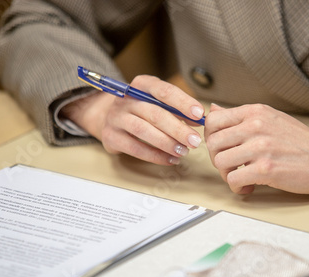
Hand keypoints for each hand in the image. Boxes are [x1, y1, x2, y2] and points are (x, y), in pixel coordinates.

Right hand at [61, 75, 203, 164]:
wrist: (108, 117)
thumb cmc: (141, 110)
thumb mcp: (158, 102)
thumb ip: (178, 109)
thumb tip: (199, 121)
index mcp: (141, 85)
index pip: (163, 90)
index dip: (183, 102)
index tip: (199, 114)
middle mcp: (126, 99)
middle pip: (155, 113)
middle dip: (178, 129)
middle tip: (195, 141)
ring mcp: (116, 117)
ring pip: (143, 130)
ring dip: (167, 143)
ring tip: (184, 151)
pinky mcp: (110, 136)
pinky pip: (135, 148)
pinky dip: (155, 156)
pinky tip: (170, 159)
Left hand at [205, 103, 308, 195]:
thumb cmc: (301, 142)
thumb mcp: (270, 119)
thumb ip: (241, 117)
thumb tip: (213, 110)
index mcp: (255, 112)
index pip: (212, 121)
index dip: (211, 139)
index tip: (222, 149)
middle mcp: (255, 125)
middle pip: (212, 143)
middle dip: (218, 159)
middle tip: (232, 167)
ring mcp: (261, 147)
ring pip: (220, 162)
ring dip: (227, 175)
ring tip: (242, 177)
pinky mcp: (266, 169)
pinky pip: (233, 180)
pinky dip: (238, 187)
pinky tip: (250, 186)